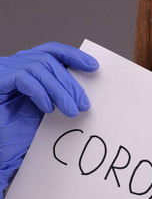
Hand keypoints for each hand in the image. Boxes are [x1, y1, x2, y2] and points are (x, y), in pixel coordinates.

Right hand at [0, 42, 98, 198]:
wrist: (4, 148)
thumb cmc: (25, 127)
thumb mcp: (50, 105)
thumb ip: (63, 92)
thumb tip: (87, 90)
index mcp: (29, 65)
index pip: (53, 50)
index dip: (73, 55)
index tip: (94, 66)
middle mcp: (15, 63)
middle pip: (49, 61)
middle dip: (70, 83)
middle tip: (84, 104)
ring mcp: (4, 70)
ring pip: (39, 67)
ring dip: (60, 91)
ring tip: (72, 111)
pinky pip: (23, 78)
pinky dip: (40, 92)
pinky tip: (48, 109)